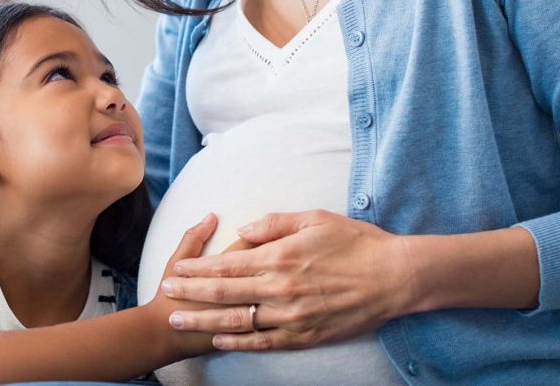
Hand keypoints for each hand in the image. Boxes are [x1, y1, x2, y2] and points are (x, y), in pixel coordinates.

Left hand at [161, 210, 413, 350]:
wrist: (395, 277)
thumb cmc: (356, 242)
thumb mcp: (314, 218)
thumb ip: (274, 224)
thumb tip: (241, 232)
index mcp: (281, 257)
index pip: (227, 264)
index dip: (198, 267)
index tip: (175, 268)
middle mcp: (281, 288)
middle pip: (224, 293)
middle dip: (190, 292)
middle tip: (164, 292)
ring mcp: (293, 315)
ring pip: (238, 320)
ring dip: (204, 319)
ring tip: (177, 319)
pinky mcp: (307, 335)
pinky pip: (265, 341)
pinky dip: (239, 341)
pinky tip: (219, 338)